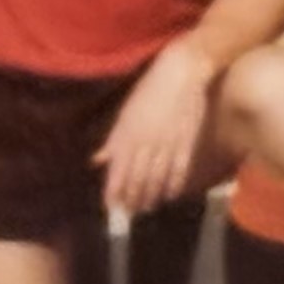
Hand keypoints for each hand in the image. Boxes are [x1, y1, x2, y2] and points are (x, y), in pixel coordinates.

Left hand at [96, 42, 215, 219]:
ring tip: (148, 207)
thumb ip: (114, 140)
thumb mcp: (125, 113)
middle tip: (130, 212)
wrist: (182, 71)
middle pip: (137, 179)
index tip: (111, 206)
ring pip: (156, 177)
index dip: (114, 192)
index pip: (118, 172)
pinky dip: (174, 183)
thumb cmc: (150, 88)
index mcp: (126, 136)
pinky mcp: (186, 140)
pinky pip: (179, 168)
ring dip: (151, 195)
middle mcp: (145, 144)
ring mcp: (167, 143)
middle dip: (132, 198)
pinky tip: (170, 194)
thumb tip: (98, 160)